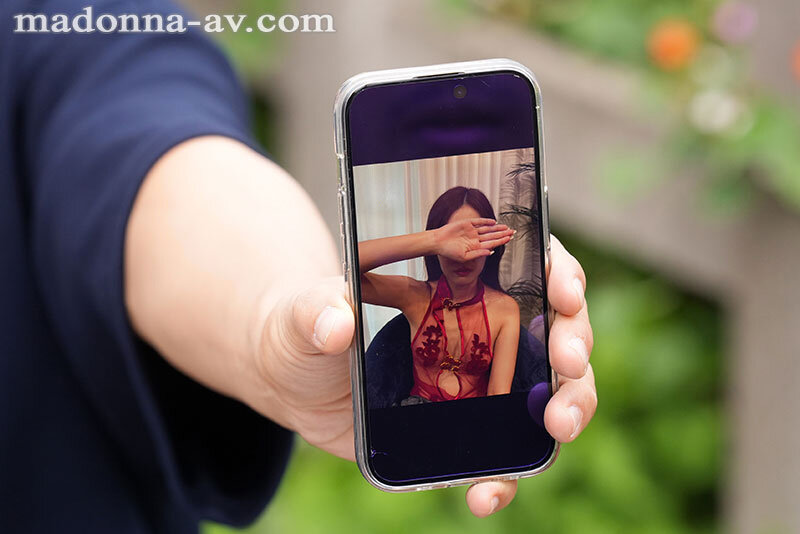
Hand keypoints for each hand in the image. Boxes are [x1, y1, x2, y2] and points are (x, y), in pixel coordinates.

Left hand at [251, 235, 594, 517]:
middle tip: (567, 363)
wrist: (302, 380)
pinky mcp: (471, 427)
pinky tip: (486, 493)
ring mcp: (486, 379)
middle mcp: (486, 326)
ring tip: (556, 427)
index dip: (559, 271)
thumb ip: (316, 309)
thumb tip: (336, 324)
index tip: (562, 291)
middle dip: (574, 342)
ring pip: (550, 390)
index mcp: (461, 279)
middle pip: (557, 326)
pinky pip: (507, 453)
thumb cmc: (308, 327)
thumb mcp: (305, 311)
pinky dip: (508, 475)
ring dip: (570, 405)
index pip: (531, 261)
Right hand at [433, 218, 513, 261]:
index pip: (492, 243)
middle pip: (492, 235)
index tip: (510, 239)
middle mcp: (475, 238)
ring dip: (497, 228)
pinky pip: (478, 222)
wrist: (438, 242)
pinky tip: (494, 222)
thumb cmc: (448, 252)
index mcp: (475, 247)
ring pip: (487, 228)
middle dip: (503, 234)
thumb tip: (491, 252)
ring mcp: (471, 230)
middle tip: (513, 232)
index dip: (501, 241)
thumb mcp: (464, 257)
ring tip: (506, 227)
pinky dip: (486, 221)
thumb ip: (478, 254)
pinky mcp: (467, 223)